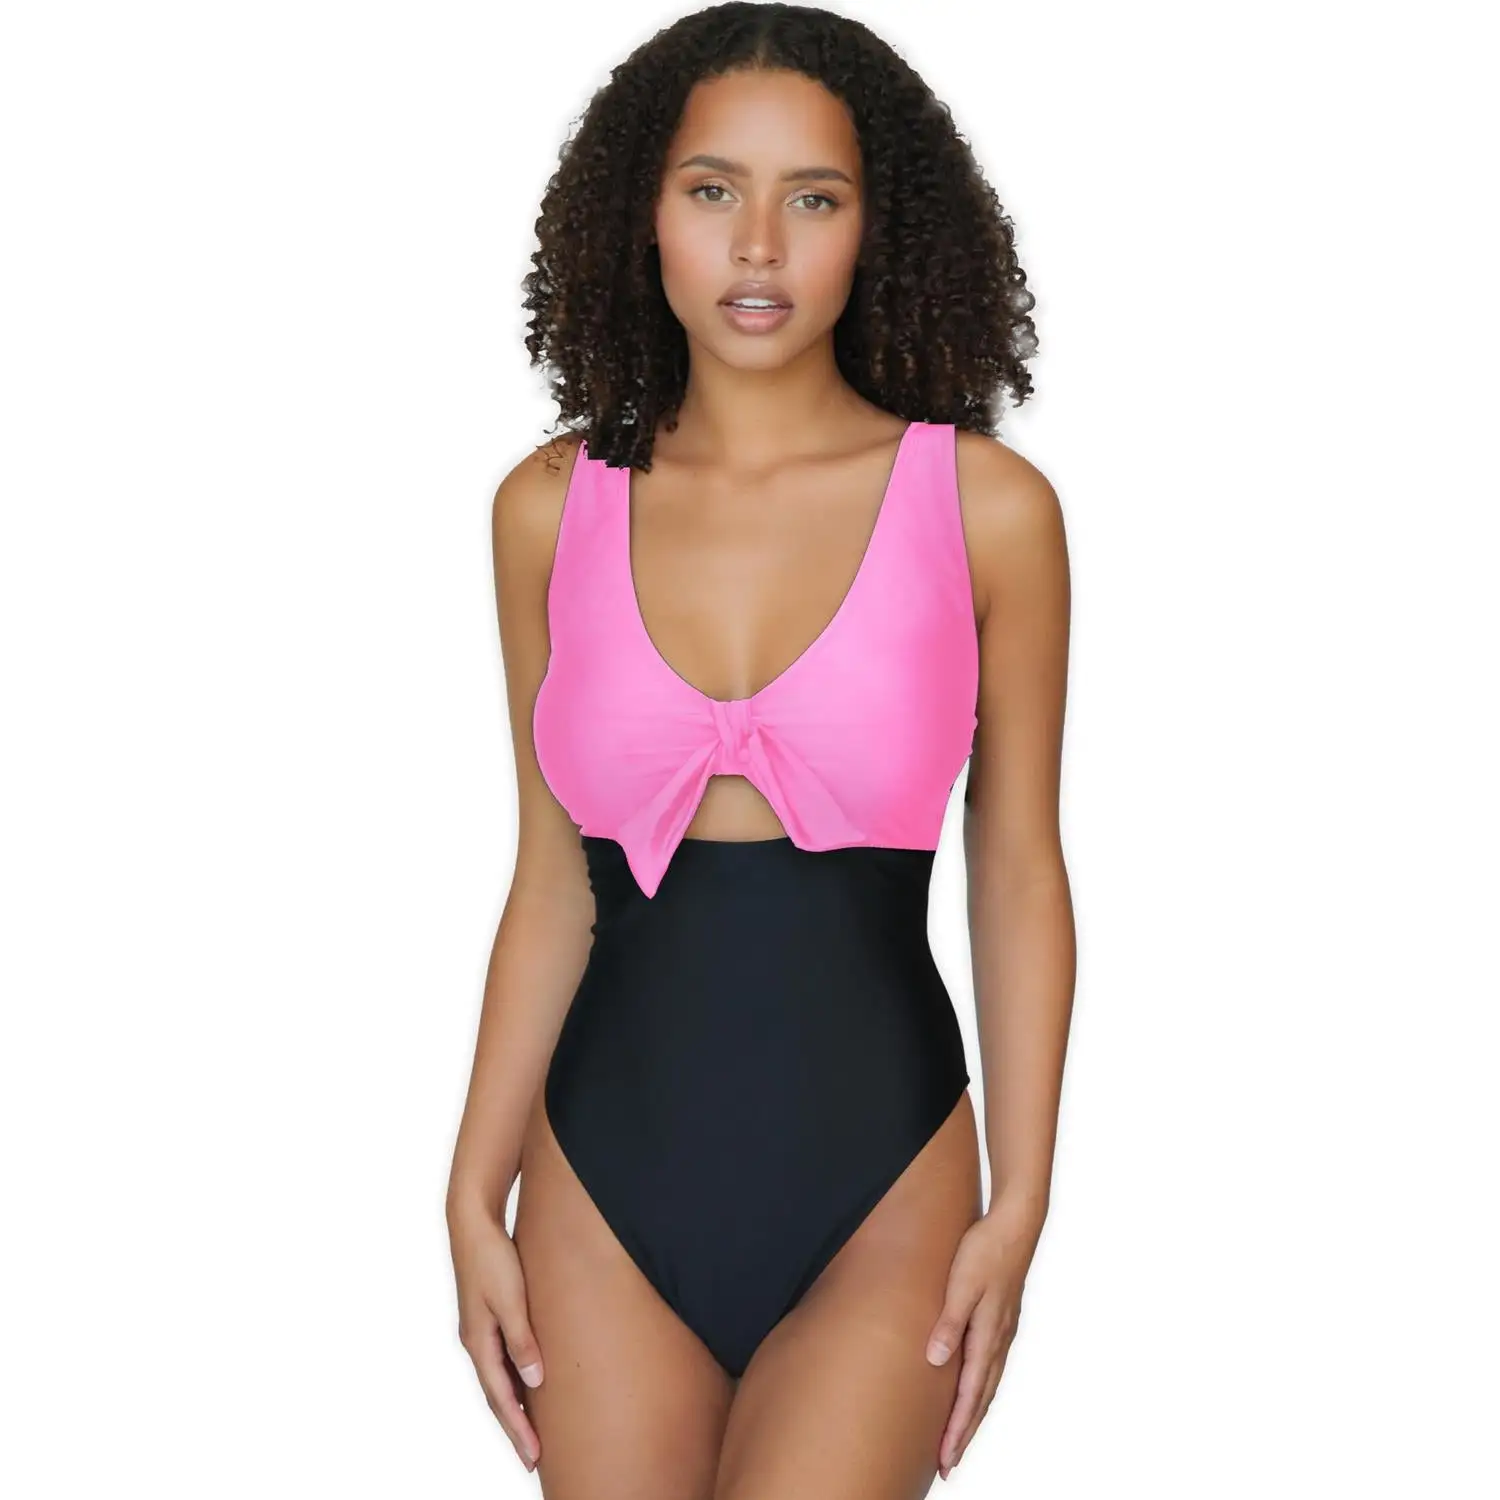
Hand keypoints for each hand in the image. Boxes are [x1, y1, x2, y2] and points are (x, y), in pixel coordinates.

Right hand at [449, 1199, 545, 1472]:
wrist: (473, 1222)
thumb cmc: (493, 1257)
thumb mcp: (511, 1298)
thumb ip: (522, 1340)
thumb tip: (534, 1382)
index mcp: (479, 1342)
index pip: (500, 1398)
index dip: (517, 1429)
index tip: (534, 1457)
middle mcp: (476, 1342)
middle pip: (497, 1396)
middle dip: (515, 1428)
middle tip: (534, 1459)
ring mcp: (480, 1330)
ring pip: (499, 1380)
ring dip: (514, 1407)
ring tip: (533, 1432)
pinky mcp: (488, 1317)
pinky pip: (501, 1360)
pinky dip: (513, 1381)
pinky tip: (528, 1385)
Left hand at [924, 1195, 1043, 1479]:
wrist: (1016, 1223)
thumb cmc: (984, 1249)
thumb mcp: (960, 1283)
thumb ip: (948, 1322)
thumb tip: (935, 1361)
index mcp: (988, 1335)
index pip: (970, 1394)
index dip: (957, 1429)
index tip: (946, 1459)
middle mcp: (999, 1339)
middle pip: (981, 1397)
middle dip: (965, 1432)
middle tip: (948, 1463)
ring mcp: (1004, 1330)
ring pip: (988, 1383)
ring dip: (974, 1413)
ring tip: (959, 1435)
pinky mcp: (1003, 1318)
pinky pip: (991, 1365)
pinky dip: (981, 1387)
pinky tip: (975, 1387)